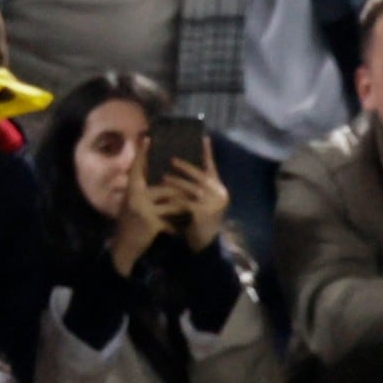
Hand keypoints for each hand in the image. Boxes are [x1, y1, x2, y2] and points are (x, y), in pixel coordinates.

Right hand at [109, 138, 186, 275]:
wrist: (124, 248)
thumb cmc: (130, 225)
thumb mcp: (132, 204)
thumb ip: (141, 192)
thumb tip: (159, 179)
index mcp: (130, 189)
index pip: (137, 167)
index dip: (142, 153)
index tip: (148, 137)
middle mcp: (134, 196)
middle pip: (164, 187)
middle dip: (180, 193)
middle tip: (197, 190)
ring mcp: (142, 209)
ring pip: (171, 202)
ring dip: (182, 209)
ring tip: (193, 211)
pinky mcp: (150, 223)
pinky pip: (170, 220)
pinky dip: (176, 226)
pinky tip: (181, 231)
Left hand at [162, 136, 230, 251]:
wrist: (204, 244)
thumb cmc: (201, 220)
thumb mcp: (204, 201)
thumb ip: (199, 187)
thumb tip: (183, 167)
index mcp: (220, 189)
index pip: (212, 167)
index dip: (207, 152)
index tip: (203, 137)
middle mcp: (220, 194)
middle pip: (201, 176)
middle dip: (185, 167)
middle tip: (171, 159)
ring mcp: (212, 204)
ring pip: (191, 188)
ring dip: (176, 181)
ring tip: (163, 177)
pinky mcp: (202, 213)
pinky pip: (185, 201)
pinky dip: (173, 197)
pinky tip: (163, 194)